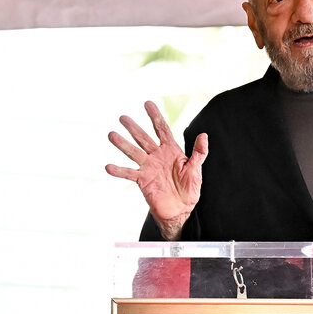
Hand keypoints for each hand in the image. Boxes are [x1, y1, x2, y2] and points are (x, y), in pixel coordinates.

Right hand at [106, 100, 207, 239]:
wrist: (181, 209)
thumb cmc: (189, 189)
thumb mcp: (196, 169)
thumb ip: (199, 153)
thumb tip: (204, 135)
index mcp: (171, 150)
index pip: (161, 129)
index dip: (154, 116)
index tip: (147, 103)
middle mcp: (157, 156)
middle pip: (143, 138)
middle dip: (133, 127)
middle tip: (123, 117)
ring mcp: (148, 167)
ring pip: (133, 152)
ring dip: (123, 144)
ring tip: (111, 134)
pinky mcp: (142, 180)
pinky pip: (129, 174)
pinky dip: (119, 171)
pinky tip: (108, 167)